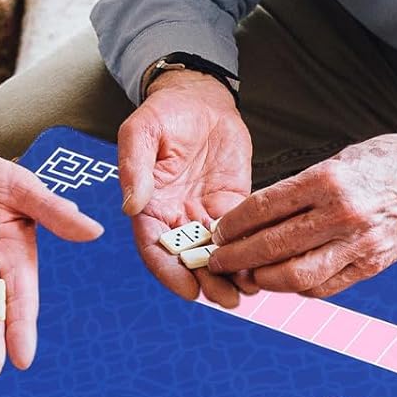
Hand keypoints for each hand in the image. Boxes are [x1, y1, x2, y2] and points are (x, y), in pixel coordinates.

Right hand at [118, 71, 250, 309]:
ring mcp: (202, 213)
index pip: (154, 249)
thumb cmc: (165, 112)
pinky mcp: (230, 204)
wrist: (199, 97)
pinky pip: (240, 234)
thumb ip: (134, 168)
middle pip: (188, 259)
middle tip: (227, 299)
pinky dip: (250, 252)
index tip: (189, 290)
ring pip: (216, 253)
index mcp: (148, 205)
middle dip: (207, 282)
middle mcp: (174, 216)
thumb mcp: (141, 132)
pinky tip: (264, 265)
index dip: (170, 273)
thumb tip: (132, 206)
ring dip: (231, 275)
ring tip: (249, 291)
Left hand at [206, 134, 396, 297]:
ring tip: (248, 274)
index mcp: (329, 179)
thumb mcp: (338, 160)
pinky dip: (297, 287)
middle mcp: (343, 214)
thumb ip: (299, 189)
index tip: (218, 232)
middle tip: (219, 260)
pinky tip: (283, 278)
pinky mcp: (371, 265)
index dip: (234, 225)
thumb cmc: (386, 165)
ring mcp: (359, 243)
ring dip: (264, 279)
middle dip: (239, 257)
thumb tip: (255, 215)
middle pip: (274, 246)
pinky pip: (323, 286)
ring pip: (296, 276)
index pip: (265, 208)